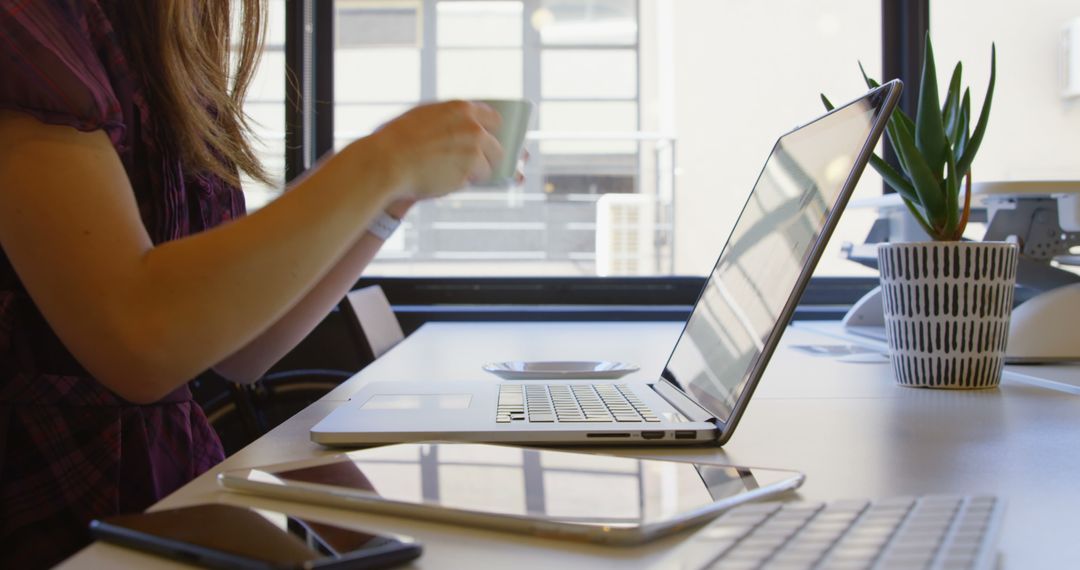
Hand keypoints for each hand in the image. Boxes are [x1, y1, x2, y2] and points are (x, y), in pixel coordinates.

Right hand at [369, 101, 503, 199]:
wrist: (387, 161)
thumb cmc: (395, 140)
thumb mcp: (422, 116)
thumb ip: (444, 120)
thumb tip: (454, 130)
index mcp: (461, 109)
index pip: (493, 118)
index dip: (489, 132)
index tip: (484, 141)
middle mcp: (473, 128)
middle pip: (496, 146)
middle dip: (487, 157)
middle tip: (473, 165)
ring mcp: (474, 151)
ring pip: (488, 167)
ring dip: (475, 173)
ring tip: (452, 175)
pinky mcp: (469, 173)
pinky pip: (474, 182)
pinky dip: (462, 184)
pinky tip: (444, 181)